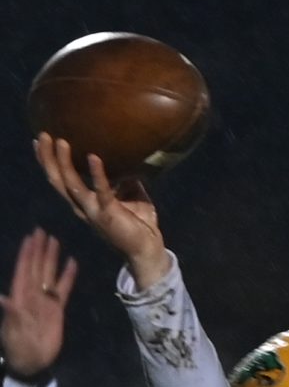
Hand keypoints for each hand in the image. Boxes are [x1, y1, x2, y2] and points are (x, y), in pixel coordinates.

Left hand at [0, 229, 75, 377]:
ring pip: (49, 275)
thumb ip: (11, 314)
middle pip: (36, 267)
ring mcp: (45, 301)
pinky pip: (64, 289)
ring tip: (55, 241)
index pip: (23, 270)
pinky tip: (72, 263)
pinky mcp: (57, 310)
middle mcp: (32, 295)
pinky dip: (68, 277)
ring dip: (52, 258)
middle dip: (39, 250)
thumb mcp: (12, 331)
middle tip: (42, 231)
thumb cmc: (18, 348)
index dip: (27, 254)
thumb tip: (1, 298)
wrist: (31, 363)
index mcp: (20, 297)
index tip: (31, 237)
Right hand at [35, 134, 169, 289]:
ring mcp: (94, 212)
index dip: (48, 161)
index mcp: (85, 203)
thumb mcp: (131, 194)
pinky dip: (97, 174)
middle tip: (43, 135)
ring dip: (63, 163)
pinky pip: (101, 191)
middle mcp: (83, 207)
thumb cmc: (140, 224)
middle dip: (47, 158)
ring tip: (61, 142)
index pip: (60, 180)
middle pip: (57, 181)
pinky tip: (93, 157)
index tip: (41, 140)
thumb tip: (127, 157)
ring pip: (70, 185)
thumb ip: (124, 178)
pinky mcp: (109, 215)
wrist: (149, 251)